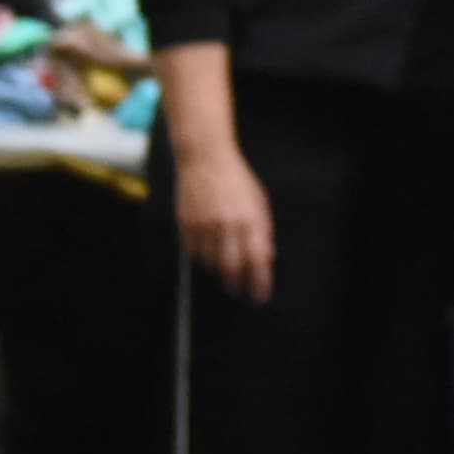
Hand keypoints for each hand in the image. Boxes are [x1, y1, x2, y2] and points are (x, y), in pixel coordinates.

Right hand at [175, 139, 277, 302]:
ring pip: (211, 263)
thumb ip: (264, 229)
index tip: (259, 295)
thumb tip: (267, 257)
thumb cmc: (235, 178)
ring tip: (222, 262)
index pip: (257, 260)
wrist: (204, 158)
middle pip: (231, 268)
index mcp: (249, 218)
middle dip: (236, 283)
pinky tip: (208, 248)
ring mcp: (204, 226)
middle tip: (238, 288)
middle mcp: (227, 225)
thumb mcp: (259, 200)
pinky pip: (194, 252)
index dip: (259, 282)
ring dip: (218, 268)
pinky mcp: (186, 225)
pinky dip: (202, 256)